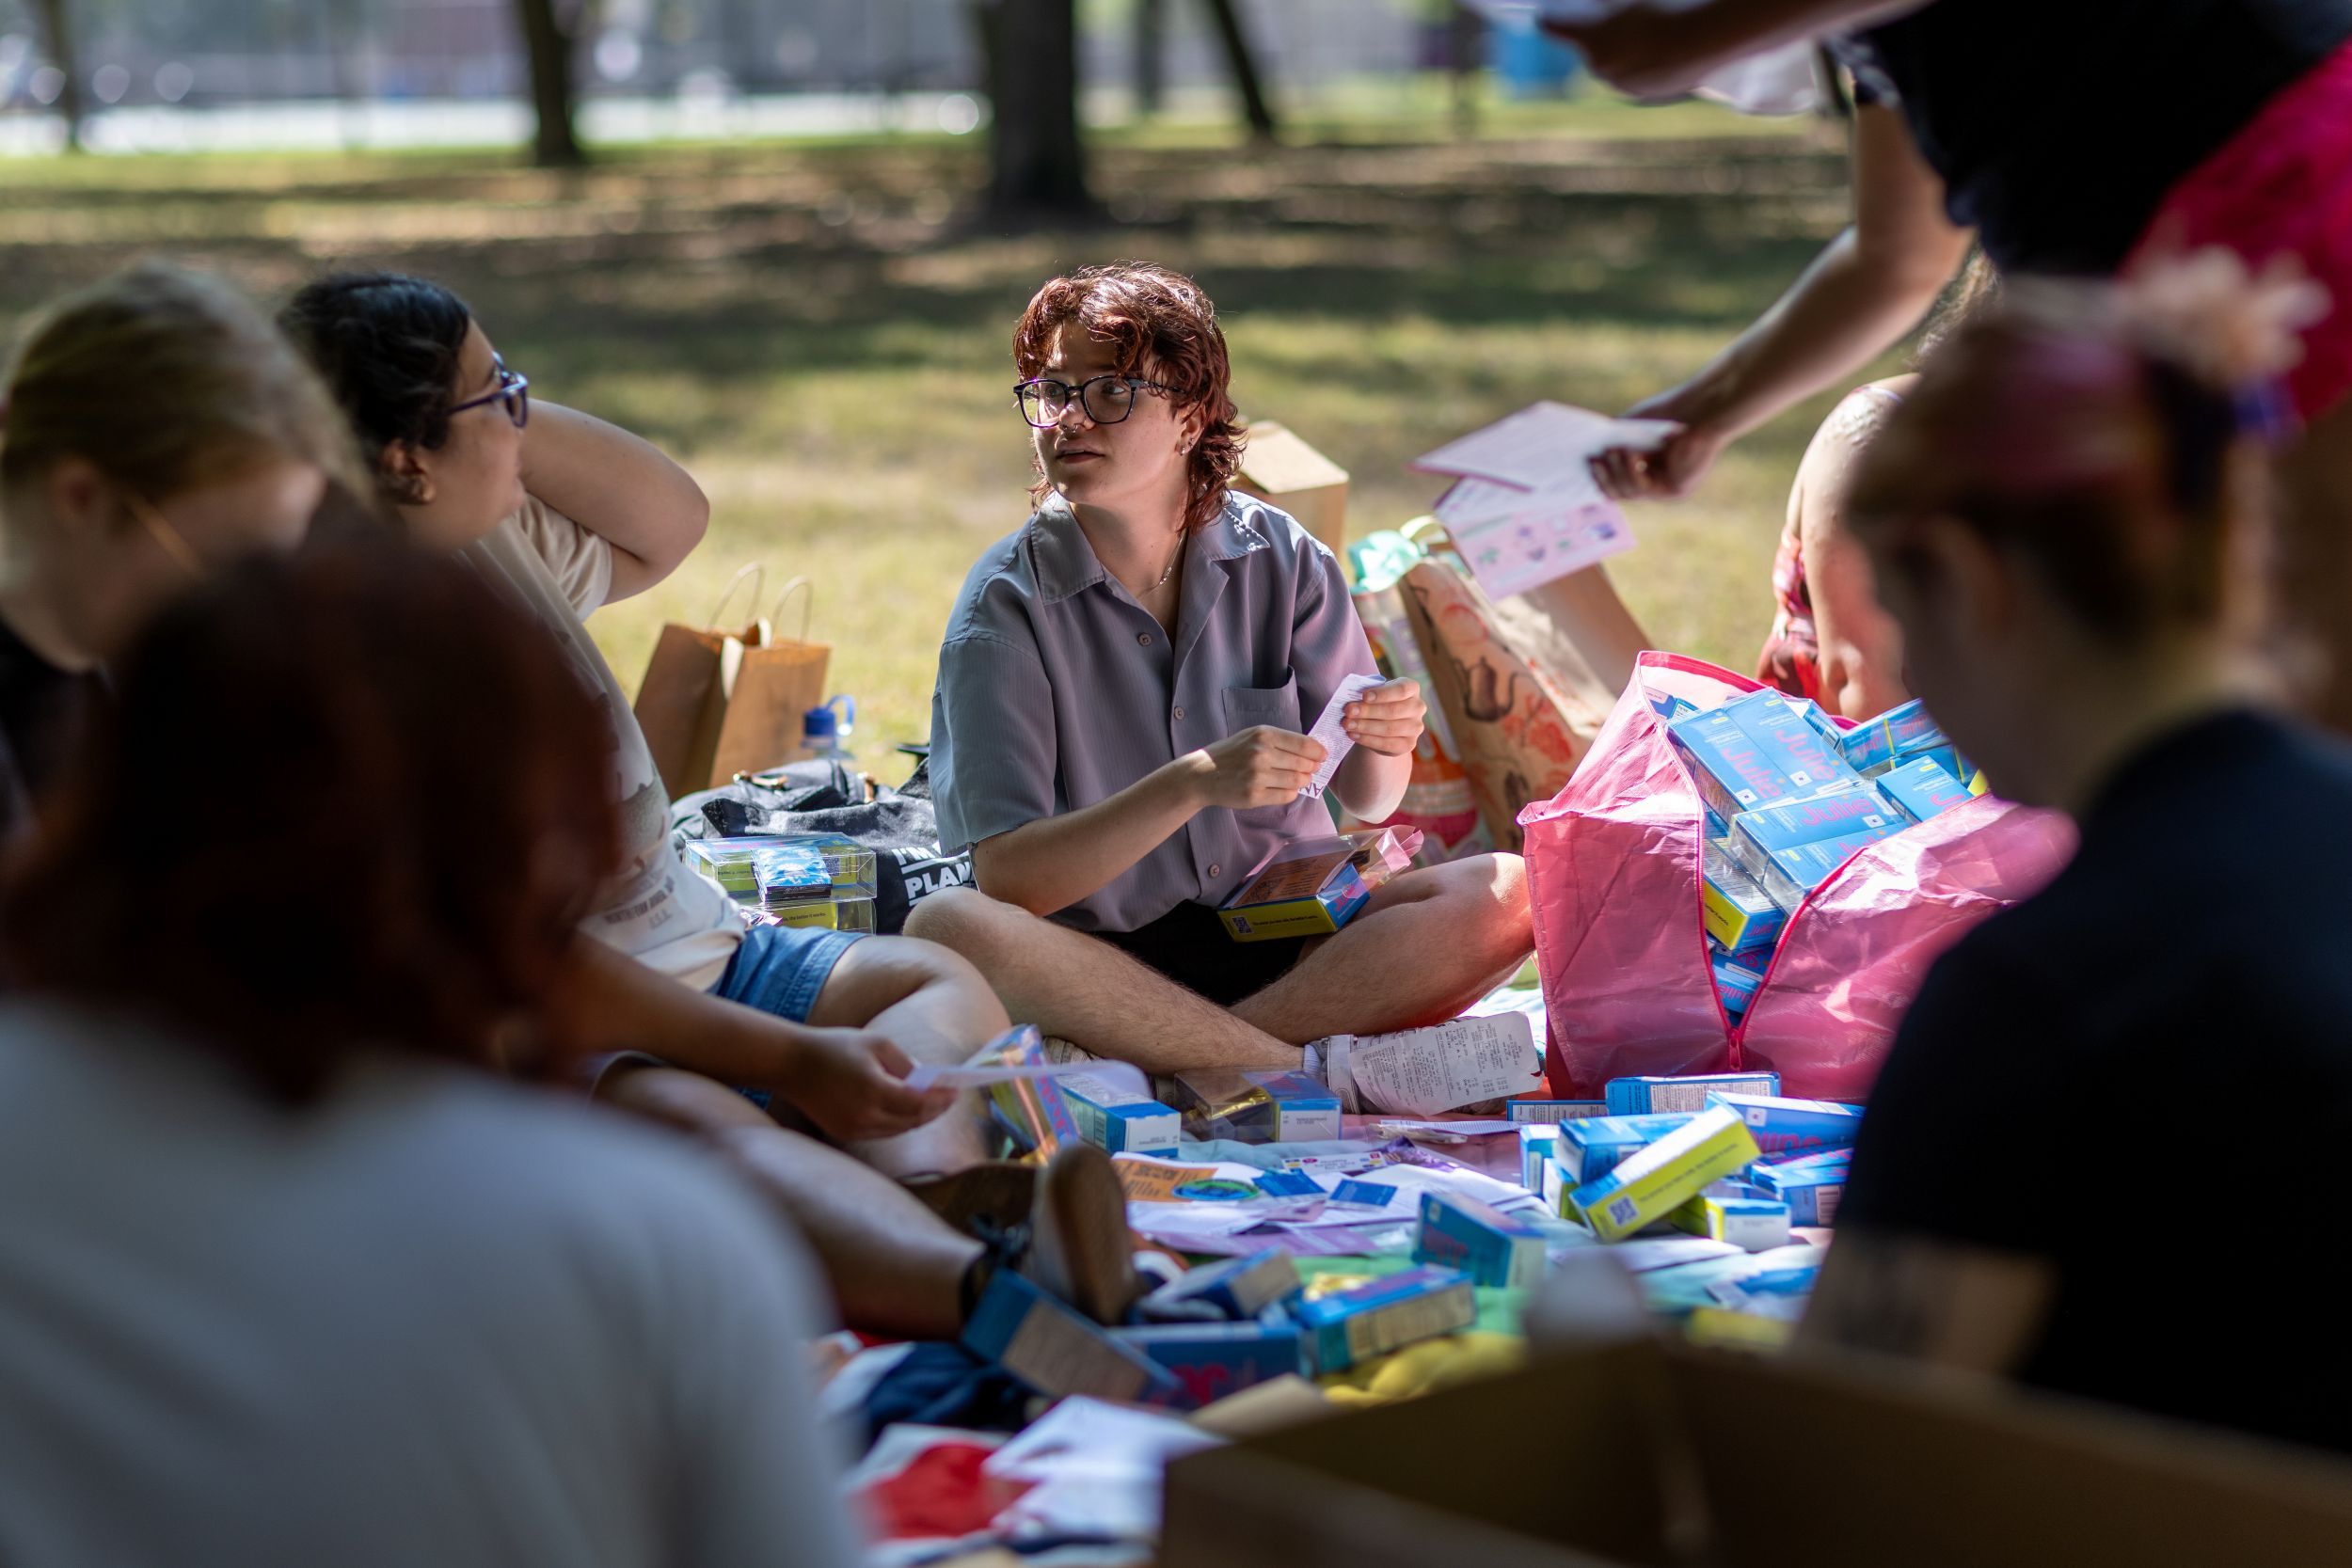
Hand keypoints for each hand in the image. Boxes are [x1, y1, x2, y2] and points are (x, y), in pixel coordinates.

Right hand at [772, 1027, 958, 1143]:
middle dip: (935, 1110)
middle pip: (913, 1121)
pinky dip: (898, 1123)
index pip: (919, 1103)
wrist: (791, 1065)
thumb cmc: (834, 1046)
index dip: (941, 1099)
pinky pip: (881, 1132)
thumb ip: (905, 1063)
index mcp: (874, 1090)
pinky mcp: (845, 1134)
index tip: (957, 1091)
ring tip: (933, 1104)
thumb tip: (927, 1080)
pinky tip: (907, 1111)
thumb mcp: (876, 1043)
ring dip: (918, 1118)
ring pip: (899, 1130)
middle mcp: (865, 1115)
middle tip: (950, 1098)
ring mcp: (854, 1129)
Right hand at [1190, 726, 1323, 809]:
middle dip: (1311, 768)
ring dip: (1302, 781)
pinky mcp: (1254, 796)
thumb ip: (1281, 740)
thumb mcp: (1253, 736)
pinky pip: (1286, 796)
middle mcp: (1261, 754)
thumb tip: (1313, 752)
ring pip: (1297, 781)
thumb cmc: (1231, 753)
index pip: (1304, 745)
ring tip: (1296, 779)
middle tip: (1310, 769)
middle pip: (1304, 764)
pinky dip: (1290, 793)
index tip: (1322, 756)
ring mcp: (1258, 776)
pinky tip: (1283, 788)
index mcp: (1264, 735)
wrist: (1202, 774)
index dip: (1318, 752)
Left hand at [1341, 678, 1425, 756]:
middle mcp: (1418, 707)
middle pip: (1393, 711)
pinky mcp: (1409, 744)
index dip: (1383, 694)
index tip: (1364, 696)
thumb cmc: (1377, 701)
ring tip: (1347, 724)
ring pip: (1390, 729)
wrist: (1382, 722)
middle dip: (1368, 711)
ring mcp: (1416, 727)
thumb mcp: (1374, 692)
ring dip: (1365, 727)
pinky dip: (1367, 740)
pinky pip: (1387, 744)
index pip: (1401, 690)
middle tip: (1348, 711)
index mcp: (1412, 688)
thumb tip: (1351, 703)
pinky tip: (1353, 735)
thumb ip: (1366, 694)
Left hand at [1539, 2, 1718, 99]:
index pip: (1558, 29)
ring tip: (1643, 35)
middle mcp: (1600, 66)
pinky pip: (1635, 76)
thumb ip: (1609, 3)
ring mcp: (1622, 83)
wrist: (1702, 40)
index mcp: (1591, 40)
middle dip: (1597, 38)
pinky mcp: (1645, 94)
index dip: (1551, 23)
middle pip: (1591, 51)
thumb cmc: (1666, 9)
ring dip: (1622, 53)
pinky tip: (1658, 51)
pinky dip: (1641, 65)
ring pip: (1615, 66)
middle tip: (1610, 24)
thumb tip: (1601, 6)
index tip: (1543, 20)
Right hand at [1588, 390, 1728, 501]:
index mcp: (1647, 471)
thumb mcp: (1630, 430)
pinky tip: (1630, 453)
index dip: (1599, 478)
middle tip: (1591, 460)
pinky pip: (1644, 488)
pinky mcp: (1677, 490)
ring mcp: (1667, 489)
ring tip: (1611, 451)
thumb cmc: (1669, 413)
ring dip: (1616, 472)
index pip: (1617, 484)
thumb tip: (1585, 458)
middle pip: (1620, 492)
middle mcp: (1658, 484)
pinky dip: (1633, 471)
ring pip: (1629, 492)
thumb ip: (1611, 444)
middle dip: (1602, 478)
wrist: (1702, 409)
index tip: (1584, 464)